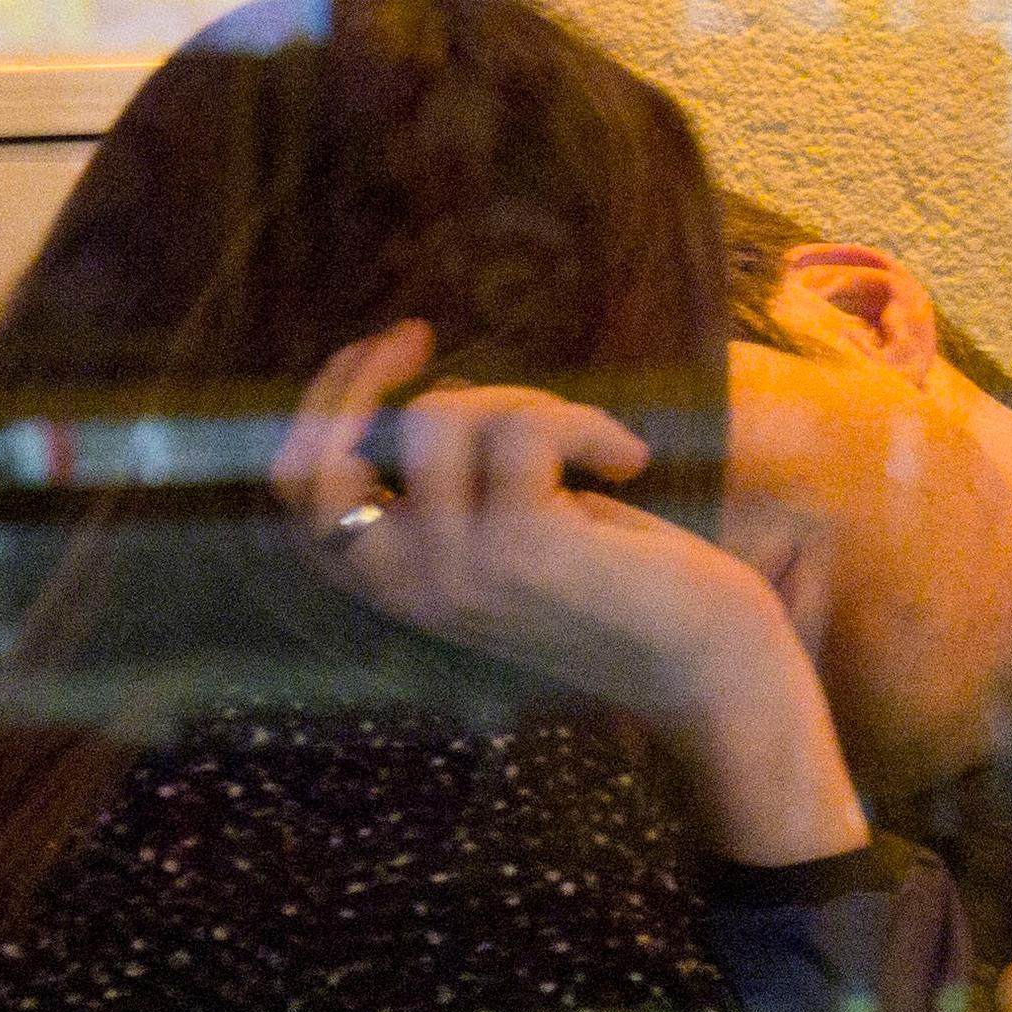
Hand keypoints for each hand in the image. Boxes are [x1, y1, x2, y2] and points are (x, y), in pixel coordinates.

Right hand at [275, 322, 866, 864]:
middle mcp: (409, 587)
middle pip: (322, 457)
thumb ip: (458, 484)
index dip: (322, 405)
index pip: (296, 491)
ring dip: (517, 399)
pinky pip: (524, 428)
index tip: (389, 353)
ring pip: (436, 419)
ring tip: (584, 439)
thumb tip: (425, 395)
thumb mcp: (517, 527)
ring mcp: (459, 572)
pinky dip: (583, 420)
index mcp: (400, 583)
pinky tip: (628, 458)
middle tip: (421, 339)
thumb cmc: (627, 590)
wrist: (714, 671)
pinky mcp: (522, 551)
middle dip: (362, 379)